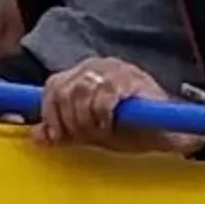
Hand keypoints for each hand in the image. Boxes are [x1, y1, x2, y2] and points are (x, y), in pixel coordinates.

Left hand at [35, 56, 199, 153]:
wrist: (168, 131)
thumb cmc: (131, 128)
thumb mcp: (90, 133)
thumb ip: (64, 132)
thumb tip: (36, 136)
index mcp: (82, 75)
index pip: (53, 86)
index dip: (51, 113)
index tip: (59, 137)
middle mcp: (95, 66)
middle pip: (63, 89)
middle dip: (70, 120)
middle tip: (86, 136)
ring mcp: (114, 68)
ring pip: (80, 90)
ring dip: (86, 118)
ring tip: (100, 131)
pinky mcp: (131, 77)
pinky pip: (105, 94)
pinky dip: (103, 113)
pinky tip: (111, 124)